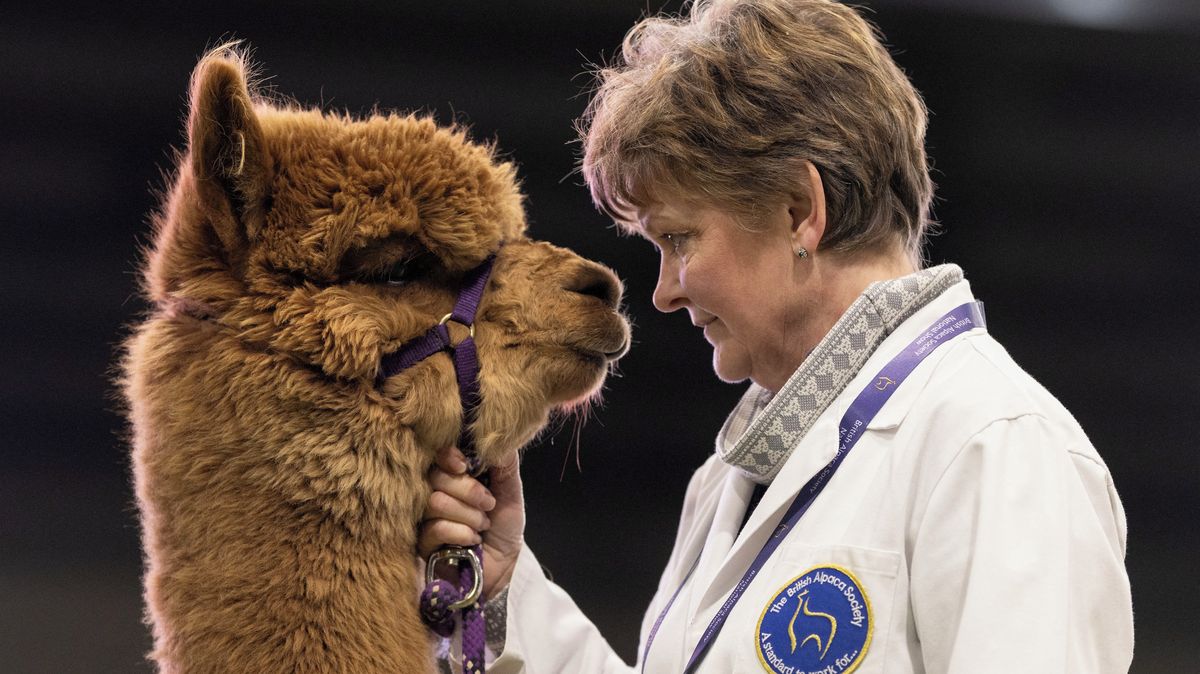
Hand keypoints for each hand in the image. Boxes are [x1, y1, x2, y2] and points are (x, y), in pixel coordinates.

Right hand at [418, 446, 524, 599]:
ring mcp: (424, 518)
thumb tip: (499, 438)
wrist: (503, 568)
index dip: (449, 455)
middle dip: (469, 491)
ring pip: (435, 501)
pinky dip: (461, 532)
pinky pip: (435, 528)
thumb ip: (505, 466)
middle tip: (489, 504)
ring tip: (482, 526)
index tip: (465, 465)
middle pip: (436, 476)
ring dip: (468, 515)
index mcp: (454, 476)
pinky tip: (472, 541)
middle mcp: (435, 492)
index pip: (438, 454)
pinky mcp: (421, 543)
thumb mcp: (511, 494)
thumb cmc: (503, 528)